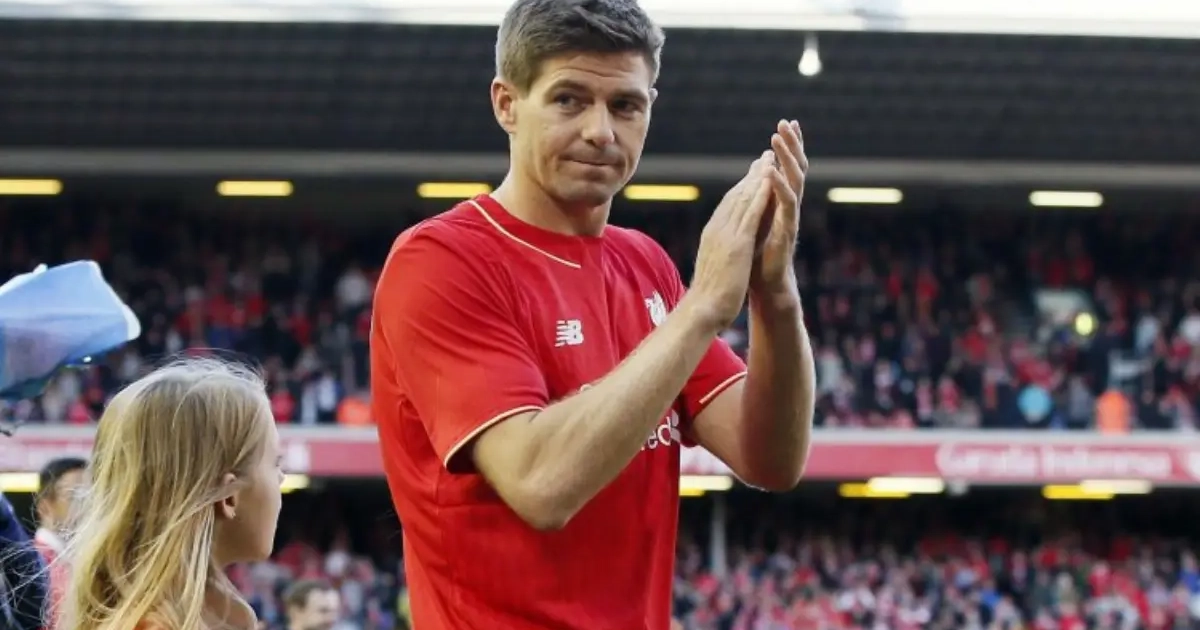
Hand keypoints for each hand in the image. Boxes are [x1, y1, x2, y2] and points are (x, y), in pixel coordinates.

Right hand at [685, 152, 775, 330]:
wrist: (703, 310)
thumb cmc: (708, 297)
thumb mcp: (714, 268)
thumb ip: (719, 254)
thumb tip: (723, 253)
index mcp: (713, 235)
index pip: (728, 206)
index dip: (742, 188)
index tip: (754, 174)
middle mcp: (717, 229)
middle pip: (736, 196)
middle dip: (752, 175)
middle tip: (765, 156)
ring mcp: (725, 234)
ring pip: (743, 198)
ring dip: (758, 177)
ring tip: (771, 158)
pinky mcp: (736, 243)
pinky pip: (751, 213)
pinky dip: (760, 194)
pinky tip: (770, 180)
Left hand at [751, 119, 807, 296]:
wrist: (764, 284)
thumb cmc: (757, 253)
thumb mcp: (754, 219)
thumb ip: (757, 197)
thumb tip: (755, 175)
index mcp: (779, 201)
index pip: (786, 167)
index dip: (788, 146)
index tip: (786, 123)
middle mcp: (788, 206)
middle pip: (795, 168)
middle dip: (791, 145)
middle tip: (786, 123)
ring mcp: (790, 218)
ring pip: (794, 182)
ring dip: (786, 159)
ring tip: (778, 139)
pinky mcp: (787, 231)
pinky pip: (787, 206)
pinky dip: (779, 188)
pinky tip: (773, 174)